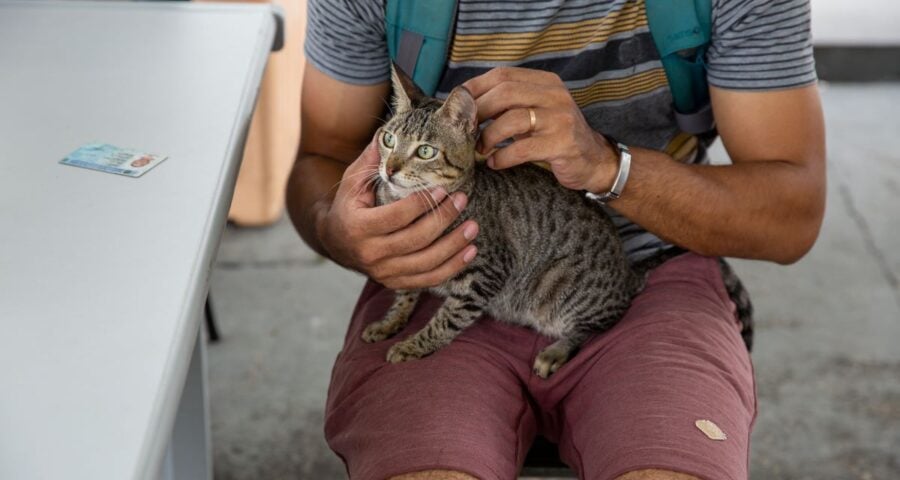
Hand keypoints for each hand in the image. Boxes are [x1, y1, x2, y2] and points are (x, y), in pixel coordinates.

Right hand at [316, 141, 478, 288]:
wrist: (336, 241)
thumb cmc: (349, 205)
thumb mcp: (353, 181)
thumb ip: (372, 160)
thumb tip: (388, 133)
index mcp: (358, 227)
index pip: (397, 216)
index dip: (423, 203)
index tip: (444, 188)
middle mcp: (370, 254)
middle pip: (416, 239)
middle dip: (443, 219)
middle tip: (462, 200)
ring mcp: (383, 272)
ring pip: (426, 263)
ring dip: (454, 245)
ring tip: (473, 226)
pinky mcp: (395, 283)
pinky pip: (428, 280)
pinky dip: (452, 267)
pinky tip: (470, 251)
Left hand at [463, 67, 617, 192]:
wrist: (593, 159)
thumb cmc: (554, 135)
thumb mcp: (534, 112)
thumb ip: (508, 104)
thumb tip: (465, 104)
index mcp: (545, 82)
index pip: (503, 75)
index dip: (476, 88)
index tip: (458, 104)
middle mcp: (555, 95)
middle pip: (505, 93)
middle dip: (478, 111)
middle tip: (464, 129)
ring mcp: (560, 119)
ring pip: (512, 119)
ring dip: (488, 135)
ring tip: (480, 148)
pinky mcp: (562, 144)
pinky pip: (522, 149)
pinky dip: (502, 157)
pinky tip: (494, 163)